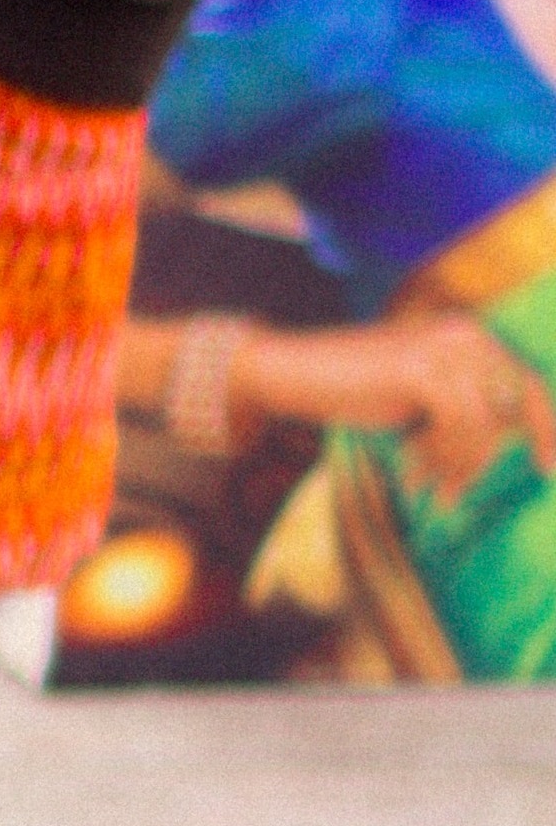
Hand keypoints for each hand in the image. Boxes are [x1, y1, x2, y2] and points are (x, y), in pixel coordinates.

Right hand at [245, 312, 555, 502]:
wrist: (295, 372)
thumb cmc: (358, 388)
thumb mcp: (427, 395)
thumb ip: (472, 404)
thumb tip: (524, 439)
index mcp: (470, 335)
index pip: (529, 383)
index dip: (546, 429)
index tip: (549, 471)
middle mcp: (466, 333)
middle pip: (516, 404)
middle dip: (488, 456)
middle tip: (457, 493)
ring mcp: (445, 347)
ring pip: (486, 423)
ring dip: (456, 463)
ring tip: (423, 483)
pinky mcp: (422, 368)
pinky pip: (459, 426)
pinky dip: (439, 456)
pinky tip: (408, 466)